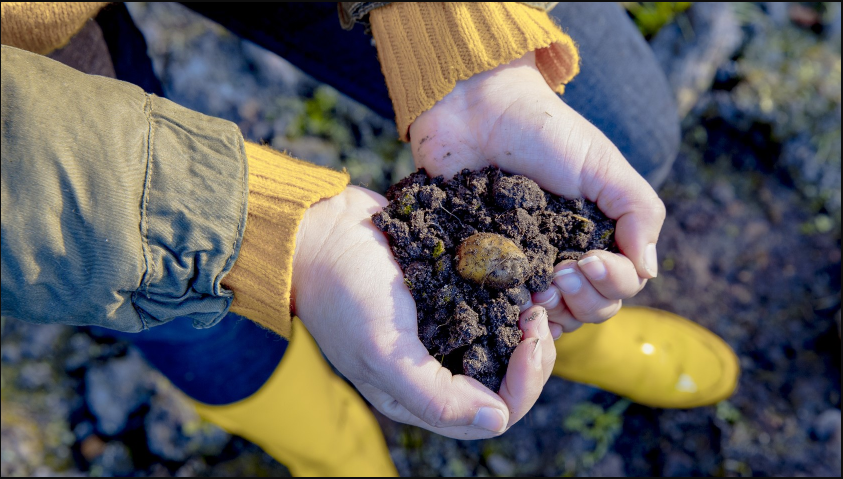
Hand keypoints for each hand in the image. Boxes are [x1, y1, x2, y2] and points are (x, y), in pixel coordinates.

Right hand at [291, 186, 556, 438]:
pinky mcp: (448, 294)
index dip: (523, 384)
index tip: (529, 336)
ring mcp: (443, 330)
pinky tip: (524, 278)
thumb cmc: (344, 290)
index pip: (493, 413)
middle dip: (533, 356)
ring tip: (534, 295)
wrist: (319, 228)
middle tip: (537, 314)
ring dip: (527, 326)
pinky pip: (494, 308)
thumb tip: (497, 420)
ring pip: (506, 346)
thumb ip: (434, 397)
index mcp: (417, 394)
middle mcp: (435, 368)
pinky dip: (515, 298)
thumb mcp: (382, 351)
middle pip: (507, 383)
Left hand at [410, 51, 664, 335]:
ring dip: (552, 313)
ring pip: (551, 317)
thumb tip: (648, 271)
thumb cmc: (545, 131)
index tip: (589, 261)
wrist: (476, 110)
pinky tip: (508, 303)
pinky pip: (499, 307)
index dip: (612, 283)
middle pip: (590, 309)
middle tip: (559, 274)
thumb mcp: (602, 165)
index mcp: (597, 237)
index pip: (620, 285)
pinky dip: (509, 315)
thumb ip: (637, 212)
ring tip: (536, 291)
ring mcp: (522, 266)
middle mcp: (563, 258)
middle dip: (584, 300)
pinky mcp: (483, 267)